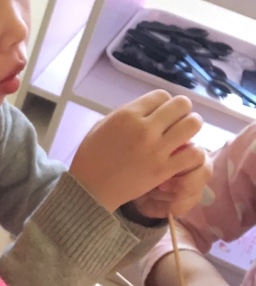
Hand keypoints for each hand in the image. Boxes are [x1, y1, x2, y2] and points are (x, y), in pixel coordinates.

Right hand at [69, 91, 202, 212]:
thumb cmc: (92, 156)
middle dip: (182, 110)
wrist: (90, 189)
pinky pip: (194, 153)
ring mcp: (156, 149)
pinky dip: (194, 152)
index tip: (161, 114)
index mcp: (127, 114)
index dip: (164, 103)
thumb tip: (149, 109)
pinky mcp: (163, 169)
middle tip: (177, 121)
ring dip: (191, 127)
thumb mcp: (102, 125)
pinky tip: (185, 155)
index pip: (161, 95)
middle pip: (181, 105)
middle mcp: (144, 128)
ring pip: (192, 124)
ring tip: (184, 135)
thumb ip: (126, 113)